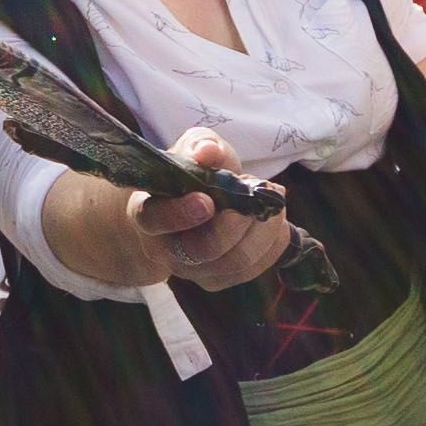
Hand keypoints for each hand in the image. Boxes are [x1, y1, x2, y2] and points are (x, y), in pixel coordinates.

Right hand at [128, 129, 292, 288]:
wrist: (194, 201)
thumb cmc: (191, 173)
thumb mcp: (193, 149)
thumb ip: (200, 146)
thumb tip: (207, 152)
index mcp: (149, 212)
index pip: (154, 220)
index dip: (180, 213)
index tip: (207, 200)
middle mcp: (166, 249)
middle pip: (201, 250)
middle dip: (236, 224)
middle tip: (258, 194)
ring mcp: (193, 270)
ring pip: (234, 263)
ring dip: (262, 231)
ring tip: (274, 202)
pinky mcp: (220, 279)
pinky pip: (252, 270)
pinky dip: (272, 245)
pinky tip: (276, 222)